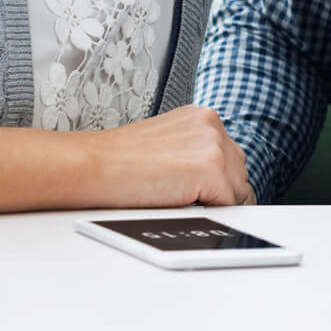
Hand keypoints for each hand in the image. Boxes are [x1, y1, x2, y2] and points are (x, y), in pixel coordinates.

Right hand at [85, 105, 253, 207]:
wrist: (90, 166)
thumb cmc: (116, 162)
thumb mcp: (166, 146)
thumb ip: (192, 154)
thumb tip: (213, 182)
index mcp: (201, 117)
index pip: (231, 156)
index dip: (220, 181)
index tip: (207, 194)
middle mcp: (211, 125)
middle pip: (239, 172)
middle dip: (222, 192)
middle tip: (191, 204)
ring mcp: (213, 146)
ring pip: (238, 190)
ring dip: (216, 203)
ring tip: (180, 203)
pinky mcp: (210, 170)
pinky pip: (229, 205)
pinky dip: (210, 213)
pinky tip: (180, 206)